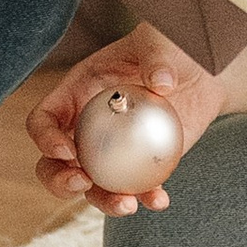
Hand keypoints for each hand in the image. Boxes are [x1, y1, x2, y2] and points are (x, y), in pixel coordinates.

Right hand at [29, 23, 224, 214]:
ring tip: (126, 205)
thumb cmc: (171, 46)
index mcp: (76, 93)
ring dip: (103, 201)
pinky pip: (134, 189)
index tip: (67, 151)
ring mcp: (111, 151)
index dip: (45, 138)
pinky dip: (145, 198)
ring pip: (92, 186)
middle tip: (83, 183)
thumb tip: (161, 84)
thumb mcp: (161, 41)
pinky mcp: (139, 165)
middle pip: (55, 163)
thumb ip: (158, 57)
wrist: (202, 70)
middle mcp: (86, 126)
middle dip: (59, 180)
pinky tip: (159, 200)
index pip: (44, 119)